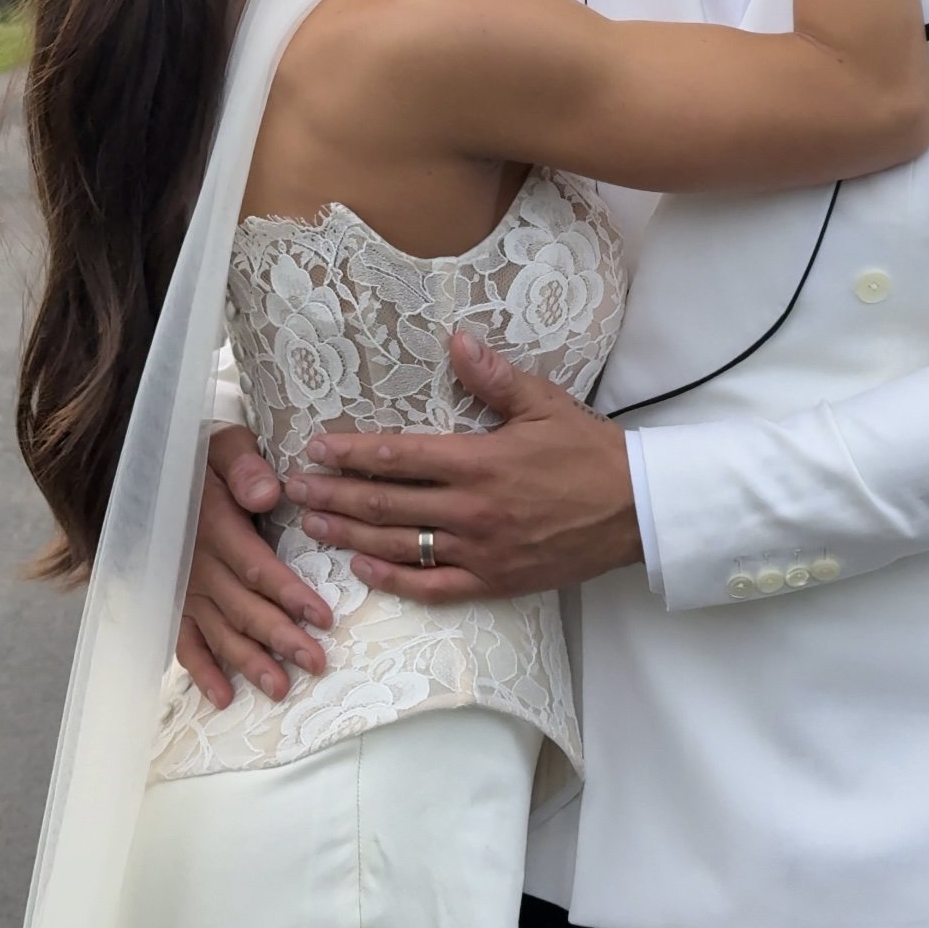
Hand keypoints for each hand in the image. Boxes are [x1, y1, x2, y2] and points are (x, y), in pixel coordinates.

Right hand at [176, 426, 333, 708]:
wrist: (152, 468)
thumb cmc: (203, 457)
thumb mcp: (225, 444)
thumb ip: (245, 467)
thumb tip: (269, 493)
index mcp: (215, 526)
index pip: (256, 568)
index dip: (289, 594)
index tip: (323, 618)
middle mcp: (198, 564)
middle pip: (243, 608)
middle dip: (281, 639)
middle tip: (316, 663)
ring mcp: (184, 587)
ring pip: (219, 631)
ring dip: (248, 662)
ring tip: (279, 689)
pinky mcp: (175, 600)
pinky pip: (183, 641)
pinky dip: (200, 671)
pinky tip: (223, 697)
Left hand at [282, 334, 642, 601]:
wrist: (634, 510)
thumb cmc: (589, 452)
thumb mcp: (544, 404)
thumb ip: (494, 378)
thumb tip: (456, 341)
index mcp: (479, 463)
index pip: (399, 457)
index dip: (352, 453)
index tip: (316, 447)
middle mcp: (471, 510)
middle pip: (387, 504)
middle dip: (336, 493)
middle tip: (294, 488)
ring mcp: (480, 551)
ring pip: (400, 545)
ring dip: (352, 534)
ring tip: (314, 524)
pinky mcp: (494, 580)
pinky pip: (433, 586)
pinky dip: (393, 581)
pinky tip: (363, 570)